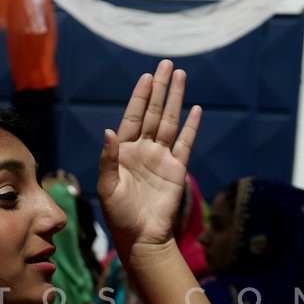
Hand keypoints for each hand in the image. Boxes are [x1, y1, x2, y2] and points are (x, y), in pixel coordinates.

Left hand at [97, 59, 200, 256]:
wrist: (141, 238)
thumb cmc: (119, 216)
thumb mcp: (107, 188)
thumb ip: (108, 159)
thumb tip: (108, 130)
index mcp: (123, 152)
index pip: (132, 117)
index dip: (140, 97)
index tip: (147, 76)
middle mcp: (143, 150)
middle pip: (154, 113)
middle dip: (160, 89)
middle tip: (166, 64)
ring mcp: (161, 158)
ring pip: (170, 122)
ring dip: (176, 99)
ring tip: (181, 76)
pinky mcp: (176, 170)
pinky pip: (185, 143)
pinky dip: (191, 127)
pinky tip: (196, 109)